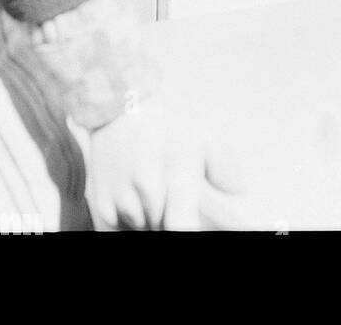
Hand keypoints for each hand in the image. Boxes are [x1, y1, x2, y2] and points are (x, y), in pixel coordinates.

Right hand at [85, 97, 247, 230]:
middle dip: (168, 216)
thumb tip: (238, 190)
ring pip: (141, 229)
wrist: (119, 109)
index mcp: (177, 177)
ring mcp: (123, 201)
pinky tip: (132, 198)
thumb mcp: (202, 137)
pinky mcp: (101, 207)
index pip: (180, 226)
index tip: (187, 226)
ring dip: (147, 218)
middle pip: (162, 228)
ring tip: (149, 190)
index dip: (185, 231)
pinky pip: (116, 230)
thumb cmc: (167, 124)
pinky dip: (126, 221)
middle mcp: (149, 192)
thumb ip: (223, 168)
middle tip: (167, 192)